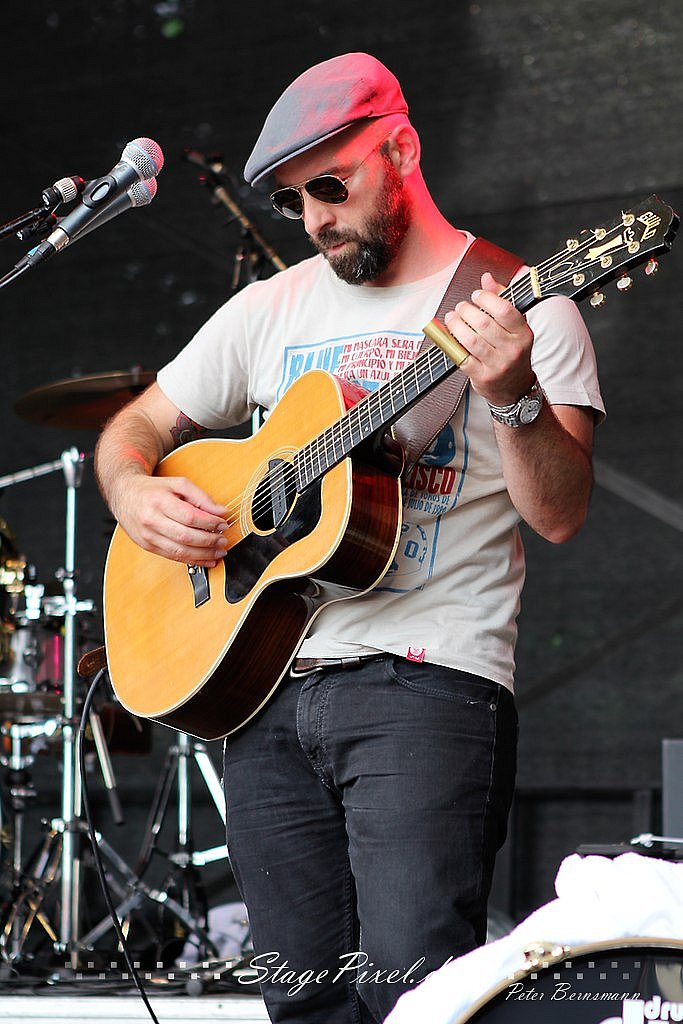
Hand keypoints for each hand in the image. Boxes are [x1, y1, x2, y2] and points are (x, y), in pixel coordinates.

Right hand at [113, 474, 228, 566]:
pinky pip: (173, 557)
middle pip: (185, 536)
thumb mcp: (177, 484)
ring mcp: (148, 536)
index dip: (210, 523)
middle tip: (223, 540)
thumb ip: (200, 497)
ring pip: (180, 551)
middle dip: (209, 541)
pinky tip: (206, 560)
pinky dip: (192, 561)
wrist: (124, 495)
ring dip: (203, 554)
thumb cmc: (152, 489)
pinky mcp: (148, 546)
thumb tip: (221, 512)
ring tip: (218, 552)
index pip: (189, 516)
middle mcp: (151, 520)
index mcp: (159, 501)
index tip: (223, 523)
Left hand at [444, 271, 535, 406]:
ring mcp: (497, 365)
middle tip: (460, 307)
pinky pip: (462, 357)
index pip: (505, 310)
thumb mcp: (515, 327)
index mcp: (523, 333)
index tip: (476, 295)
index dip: (486, 298)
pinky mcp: (482, 376)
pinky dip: (452, 344)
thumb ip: (502, 300)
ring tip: (452, 318)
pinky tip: (450, 336)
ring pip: (470, 339)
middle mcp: (513, 350)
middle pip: (484, 323)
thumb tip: (487, 279)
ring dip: (456, 325)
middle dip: (466, 310)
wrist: (514, 389)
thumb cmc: (512, 353)